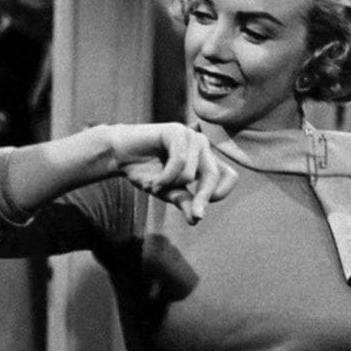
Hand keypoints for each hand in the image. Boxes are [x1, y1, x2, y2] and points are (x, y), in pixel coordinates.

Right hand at [107, 123, 237, 223]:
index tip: (199, 211)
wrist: (120, 155)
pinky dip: (165, 177)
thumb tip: (196, 219)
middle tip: (190, 213)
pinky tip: (154, 180)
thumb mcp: (168, 191)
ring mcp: (190, 136)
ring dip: (171, 185)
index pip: (230, 176)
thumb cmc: (145, 171)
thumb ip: (184, 202)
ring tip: (157, 185)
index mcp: (205, 158)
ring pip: (191, 172)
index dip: (218, 194)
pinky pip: (178, 161)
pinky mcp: (175, 131)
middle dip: (200, 197)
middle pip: (212, 175)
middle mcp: (202, 145)